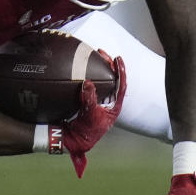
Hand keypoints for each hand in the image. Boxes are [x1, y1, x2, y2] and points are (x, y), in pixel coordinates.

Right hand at [63, 56, 126, 176]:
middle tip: (102, 53)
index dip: (121, 71)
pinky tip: (84, 69)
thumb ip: (89, 98)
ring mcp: (99, 102)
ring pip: (103, 82)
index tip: (118, 59)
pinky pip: (92, 86)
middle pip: (113, 80)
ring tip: (96, 57)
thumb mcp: (89, 114)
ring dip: (100, 69)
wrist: (73, 141)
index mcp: (114, 107)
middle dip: (109, 66)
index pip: (121, 85)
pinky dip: (89, 77)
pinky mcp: (89, 102)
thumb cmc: (86, 132)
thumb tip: (88, 82)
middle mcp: (108, 103)